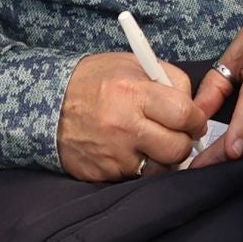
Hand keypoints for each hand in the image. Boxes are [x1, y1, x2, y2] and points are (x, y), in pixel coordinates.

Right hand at [57, 50, 205, 182]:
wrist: (46, 105)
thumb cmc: (94, 80)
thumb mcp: (131, 64)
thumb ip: (167, 79)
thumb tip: (193, 105)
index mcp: (133, 93)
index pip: (184, 114)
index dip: (196, 118)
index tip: (194, 119)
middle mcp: (124, 126)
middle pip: (177, 148)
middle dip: (184, 142)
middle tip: (179, 134)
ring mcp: (113, 155)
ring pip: (161, 169)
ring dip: (164, 158)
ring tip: (154, 143)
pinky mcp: (103, 174)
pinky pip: (137, 177)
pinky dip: (141, 167)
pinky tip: (133, 151)